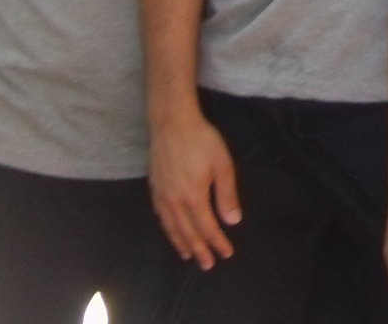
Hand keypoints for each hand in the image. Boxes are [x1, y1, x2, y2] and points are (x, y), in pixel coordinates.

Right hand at [149, 111, 241, 267]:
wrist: (172, 123)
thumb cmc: (202, 140)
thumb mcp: (222, 164)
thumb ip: (227, 194)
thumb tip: (232, 221)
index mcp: (194, 197)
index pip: (207, 228)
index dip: (217, 242)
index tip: (226, 254)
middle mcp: (175, 201)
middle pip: (189, 233)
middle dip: (200, 250)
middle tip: (208, 264)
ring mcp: (162, 196)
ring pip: (172, 228)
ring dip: (182, 244)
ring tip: (189, 256)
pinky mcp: (154, 188)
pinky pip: (161, 217)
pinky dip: (168, 230)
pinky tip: (172, 232)